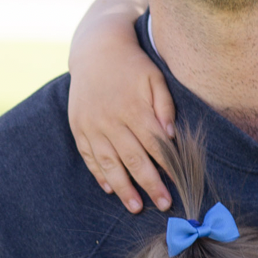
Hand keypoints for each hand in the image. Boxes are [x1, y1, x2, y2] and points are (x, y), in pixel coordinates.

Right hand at [65, 0, 177, 212]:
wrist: (95, 50)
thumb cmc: (132, 65)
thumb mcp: (155, 77)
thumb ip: (165, 105)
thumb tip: (171, 134)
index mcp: (134, 109)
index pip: (154, 145)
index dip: (167, 167)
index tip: (178, 185)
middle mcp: (112, 120)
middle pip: (134, 159)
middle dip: (150, 184)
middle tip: (163, 204)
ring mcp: (92, 125)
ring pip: (110, 163)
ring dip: (123, 188)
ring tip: (134, 207)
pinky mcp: (79, 127)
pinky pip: (89, 156)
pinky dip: (99, 173)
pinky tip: (109, 188)